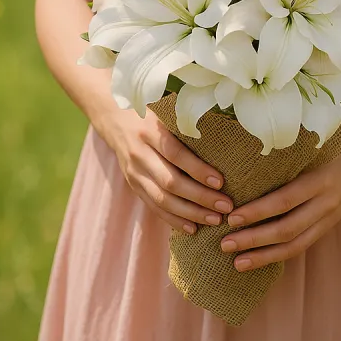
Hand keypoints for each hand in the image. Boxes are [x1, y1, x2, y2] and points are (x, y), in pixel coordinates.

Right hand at [98, 107, 233, 233]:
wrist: (115, 118)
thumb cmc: (152, 112)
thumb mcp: (165, 111)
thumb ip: (185, 125)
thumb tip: (222, 139)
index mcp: (149, 132)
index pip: (175, 154)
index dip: (197, 169)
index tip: (220, 181)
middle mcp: (139, 154)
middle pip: (170, 182)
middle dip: (200, 197)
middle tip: (225, 206)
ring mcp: (134, 173)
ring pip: (162, 199)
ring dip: (190, 213)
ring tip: (215, 220)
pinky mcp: (134, 186)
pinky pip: (154, 207)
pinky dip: (173, 220)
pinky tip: (193, 228)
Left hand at [219, 144, 340, 271]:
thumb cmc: (333, 145)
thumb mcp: (314, 148)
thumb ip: (288, 161)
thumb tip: (246, 170)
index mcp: (320, 180)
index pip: (284, 200)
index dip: (258, 212)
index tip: (232, 217)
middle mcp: (326, 203)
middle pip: (286, 228)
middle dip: (254, 239)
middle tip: (225, 244)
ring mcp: (329, 218)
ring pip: (294, 245)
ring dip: (264, 256)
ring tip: (238, 261)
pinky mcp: (329, 227)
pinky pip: (302, 246)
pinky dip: (280, 255)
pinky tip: (260, 259)